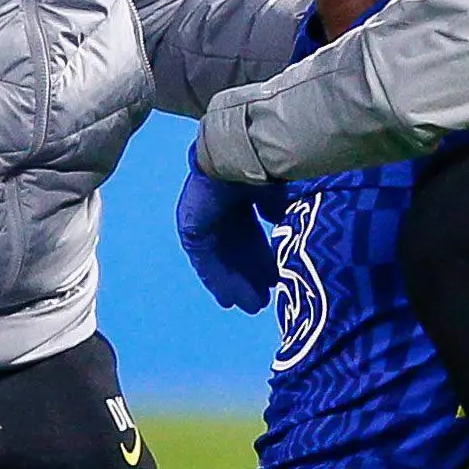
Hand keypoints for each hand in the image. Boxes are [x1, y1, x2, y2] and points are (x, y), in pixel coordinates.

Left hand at [175, 157, 276, 313]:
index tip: (272, 279)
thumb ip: (273, 209)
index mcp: (237, 197)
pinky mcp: (190, 230)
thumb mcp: (272, 194)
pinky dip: (217, 280)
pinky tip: (230, 299)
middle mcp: (217, 211)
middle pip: (234, 250)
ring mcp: (201, 220)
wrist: (234, 161)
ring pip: (219, 260)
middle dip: (249, 275)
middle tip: (263, 300)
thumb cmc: (256, 172)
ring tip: (252, 306)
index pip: (249, 233)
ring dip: (235, 283)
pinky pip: (204, 262)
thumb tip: (278, 219)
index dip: (260, 257)